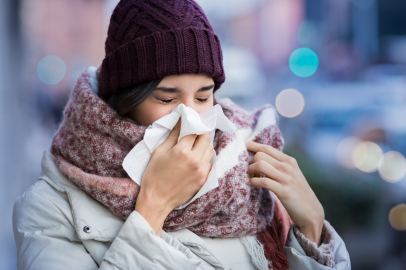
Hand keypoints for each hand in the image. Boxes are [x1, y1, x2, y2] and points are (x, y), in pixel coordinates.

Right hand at [135, 120, 213, 235]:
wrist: (157, 201)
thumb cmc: (153, 176)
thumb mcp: (159, 152)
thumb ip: (172, 136)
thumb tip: (180, 122)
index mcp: (182, 151)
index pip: (194, 131)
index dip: (191, 125)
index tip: (188, 124)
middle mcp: (195, 160)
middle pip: (206, 138)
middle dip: (200, 134)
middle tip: (192, 135)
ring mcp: (201, 170)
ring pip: (210, 150)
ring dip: (204, 146)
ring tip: (194, 148)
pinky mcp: (204, 179)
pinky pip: (209, 163)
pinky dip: (204, 158)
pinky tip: (195, 160)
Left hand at [246, 141, 324, 244]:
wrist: (311, 212)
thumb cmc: (297, 192)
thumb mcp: (291, 174)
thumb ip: (279, 165)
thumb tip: (260, 157)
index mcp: (289, 160)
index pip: (267, 147)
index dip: (253, 146)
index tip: (244, 145)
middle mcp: (287, 167)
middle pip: (260, 155)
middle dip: (250, 162)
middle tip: (250, 172)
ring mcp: (286, 178)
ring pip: (260, 165)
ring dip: (250, 171)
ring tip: (251, 178)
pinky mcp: (283, 191)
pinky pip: (263, 181)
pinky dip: (253, 181)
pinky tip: (252, 184)